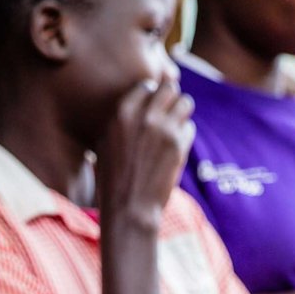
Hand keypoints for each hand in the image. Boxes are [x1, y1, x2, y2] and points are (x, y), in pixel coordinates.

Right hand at [95, 76, 194, 224]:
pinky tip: (174, 148)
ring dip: (182, 113)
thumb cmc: (113, 178)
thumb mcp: (104, 142)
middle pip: (170, 88)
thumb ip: (122, 120)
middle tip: (168, 113)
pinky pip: (190, 127)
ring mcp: (164, 129)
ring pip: (186, 102)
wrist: (129, 208)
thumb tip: (139, 102)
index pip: (147, 85)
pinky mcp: (179, 145)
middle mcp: (144, 116)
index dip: (152, 95)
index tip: (152, 107)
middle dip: (171, 98)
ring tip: (174, 127)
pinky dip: (184, 135)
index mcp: (122, 112)